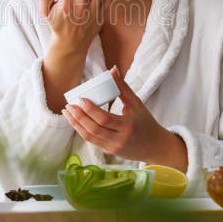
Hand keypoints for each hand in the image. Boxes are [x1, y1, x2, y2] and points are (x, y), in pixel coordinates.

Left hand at [62, 66, 187, 170]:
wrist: (155, 146)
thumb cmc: (146, 122)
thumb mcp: (137, 103)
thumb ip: (122, 87)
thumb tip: (112, 69)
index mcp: (127, 126)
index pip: (104, 119)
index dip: (90, 109)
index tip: (80, 99)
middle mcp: (119, 139)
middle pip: (94, 129)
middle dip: (78, 117)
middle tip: (69, 105)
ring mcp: (113, 148)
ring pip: (89, 137)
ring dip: (76, 124)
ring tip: (67, 112)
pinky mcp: (109, 152)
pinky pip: (91, 141)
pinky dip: (81, 130)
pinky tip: (75, 121)